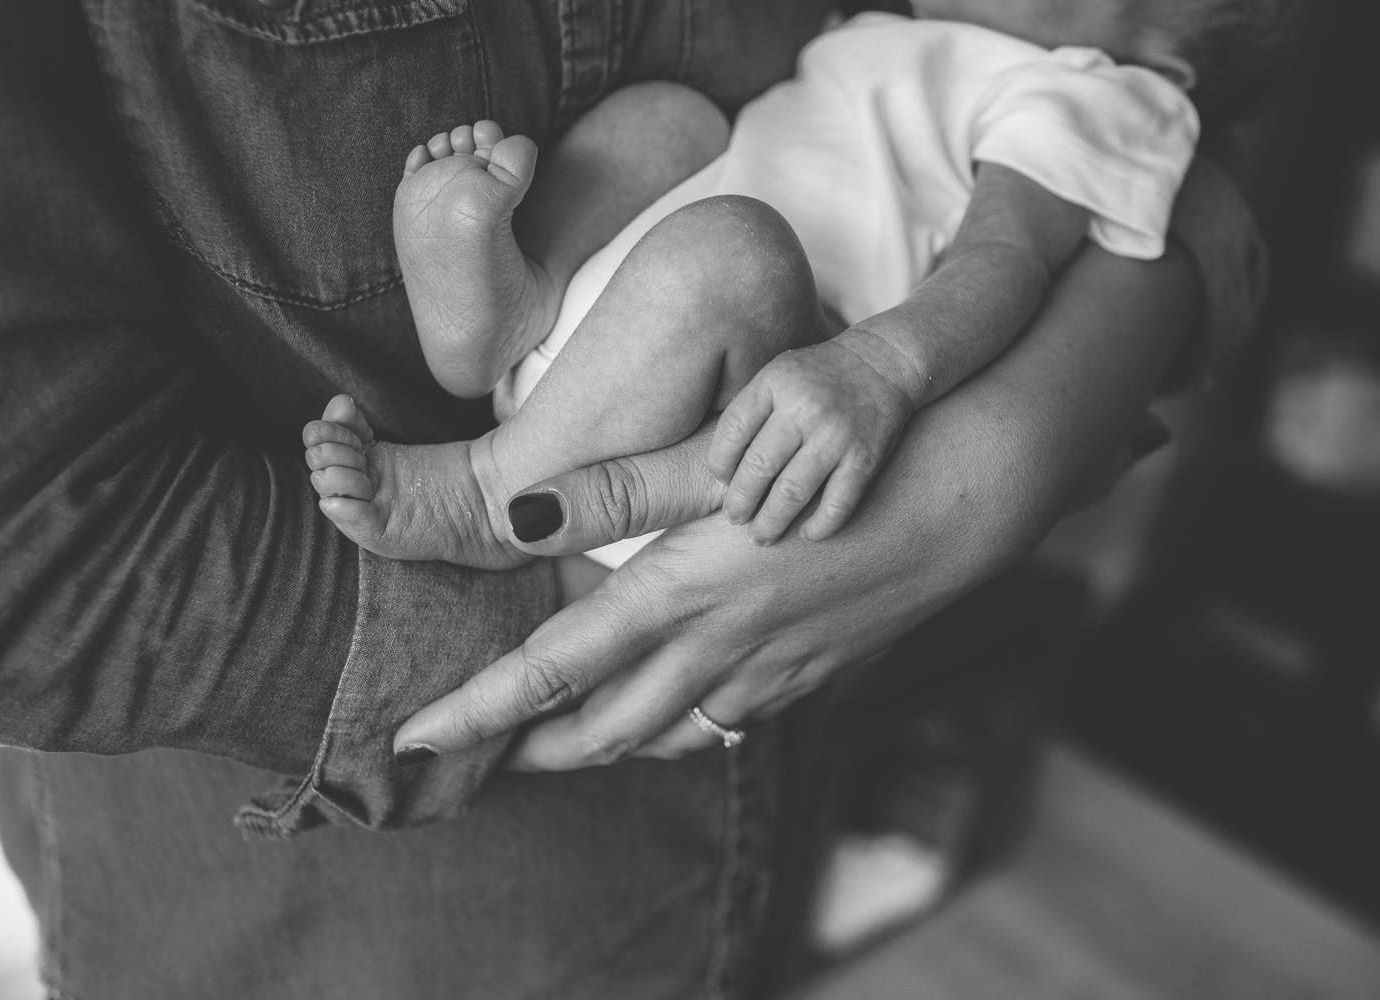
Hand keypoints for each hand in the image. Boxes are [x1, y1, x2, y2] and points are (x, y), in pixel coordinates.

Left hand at [391, 245, 1194, 768]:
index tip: (414, 737)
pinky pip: (725, 722)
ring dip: (605, 745)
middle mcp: (722, 650)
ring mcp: (773, 673)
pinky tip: (674, 710)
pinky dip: (677, 727)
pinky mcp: (812, 673)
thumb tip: (515, 517)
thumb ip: (616, 491)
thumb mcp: (722, 467)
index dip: (477, 712)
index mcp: (685, 595)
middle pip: (604, 730)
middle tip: (484, 750)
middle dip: (535, 750)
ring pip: (667, 735)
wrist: (965, 498)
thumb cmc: (844, 463)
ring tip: (562, 740)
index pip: (553, 673)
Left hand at [707, 338, 910, 543]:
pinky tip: (806, 534)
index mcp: (775, 383)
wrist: (884, 361)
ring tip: (761, 536)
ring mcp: (836, 435)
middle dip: (740, 502)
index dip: (720, 464)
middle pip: (758, 467)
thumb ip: (752, 409)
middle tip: (734, 518)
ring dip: (771, 522)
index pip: (732, 432)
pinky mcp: (865, 457)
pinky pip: (837, 503)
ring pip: (792, 493)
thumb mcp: (778, 373)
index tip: (722, 480)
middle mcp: (804, 408)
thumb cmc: (820, 374)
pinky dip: (820, 526)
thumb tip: (722, 467)